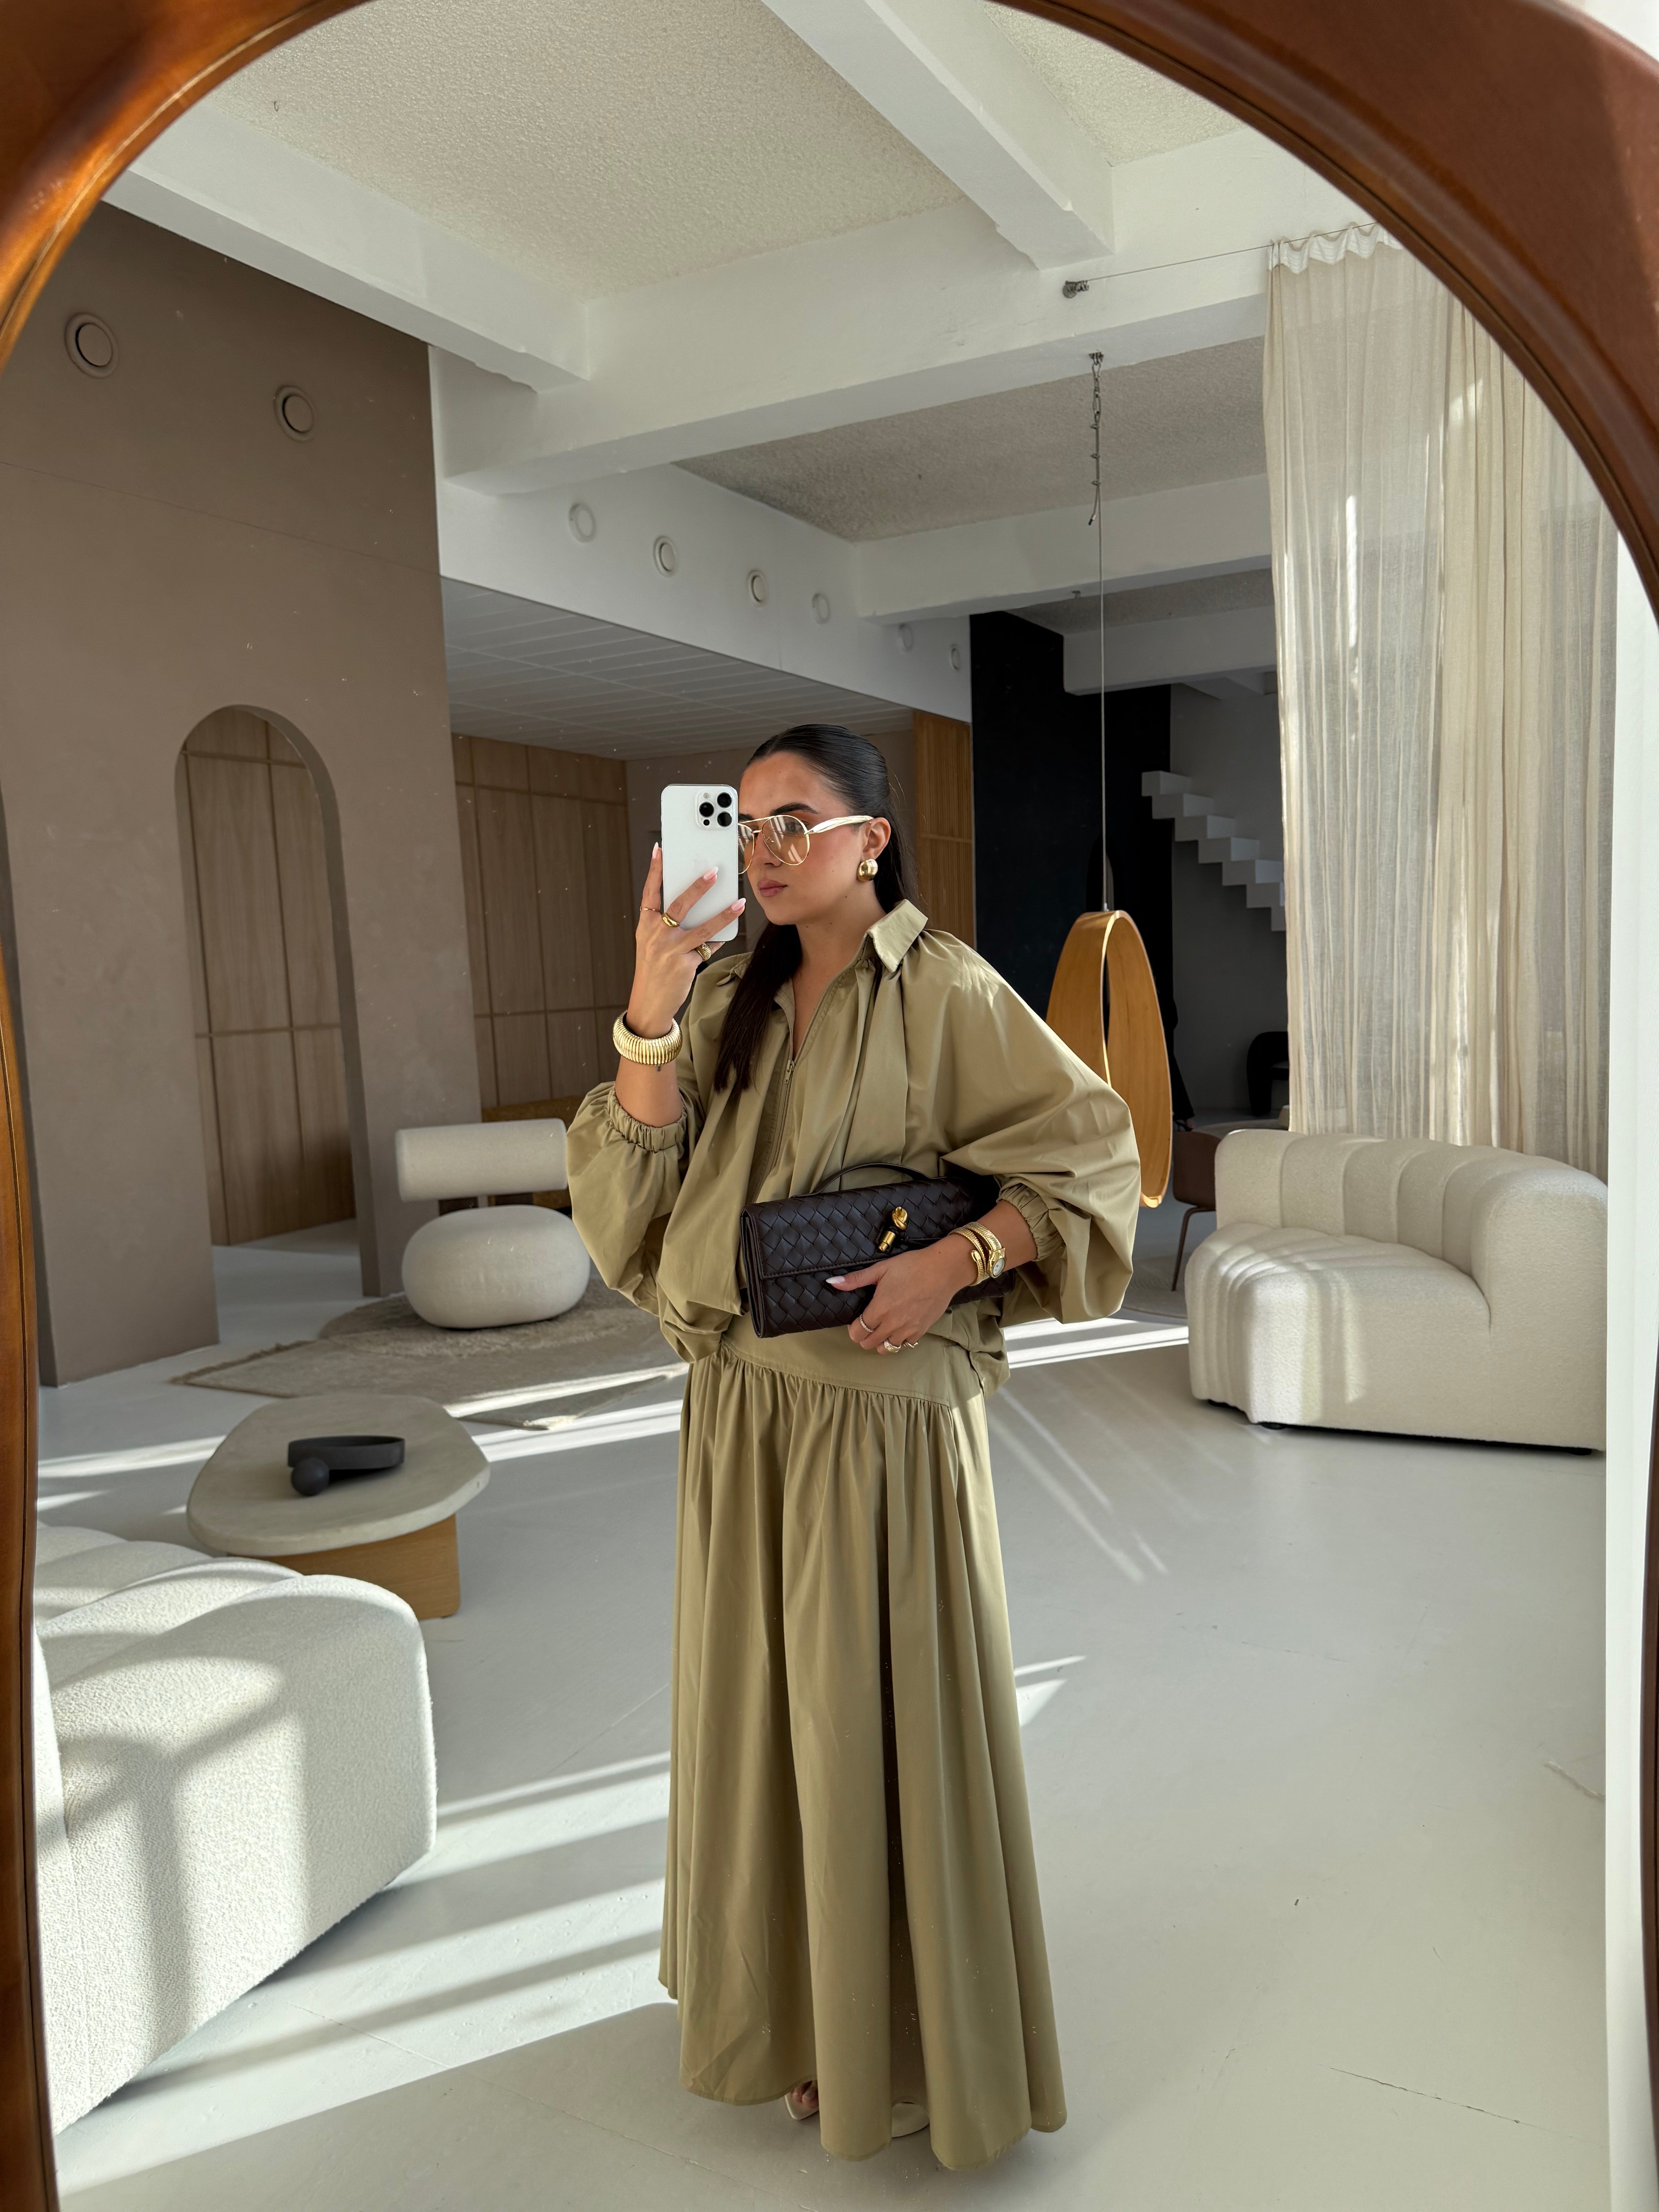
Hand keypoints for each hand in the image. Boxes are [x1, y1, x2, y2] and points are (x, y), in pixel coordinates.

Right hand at [627, 844, 744, 1036]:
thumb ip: (664, 923)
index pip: (649, 892)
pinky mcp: (686, 964)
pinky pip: (709, 946)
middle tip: (714, 871)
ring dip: (723, 914)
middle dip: (698, 886)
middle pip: (679, 904)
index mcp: (646, 925)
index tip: (661, 850)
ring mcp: (672, 950)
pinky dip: (719, 938)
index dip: (655, 870)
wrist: (649, 1002)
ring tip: (738, 903)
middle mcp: (657, 935)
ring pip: (703, 927)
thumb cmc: (652, 969)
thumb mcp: (651, 942)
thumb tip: (690, 903)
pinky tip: (729, 929)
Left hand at [829, 1237, 976, 1353]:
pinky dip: (898, 1342)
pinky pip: (905, 1345)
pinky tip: (897, 1331)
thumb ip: (856, 1279)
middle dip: (863, 1337)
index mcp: (880, 1309)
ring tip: (880, 1331)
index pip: (858, 1331)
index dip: (853, 1329)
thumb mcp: (881, 1269)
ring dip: (880, 1343)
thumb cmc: (911, 1266)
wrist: (943, 1270)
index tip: (855, 1322)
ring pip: (887, 1349)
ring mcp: (908, 1329)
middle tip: (866, 1326)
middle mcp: (892, 1323)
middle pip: (869, 1343)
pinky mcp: (921, 1330)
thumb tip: (832, 1283)